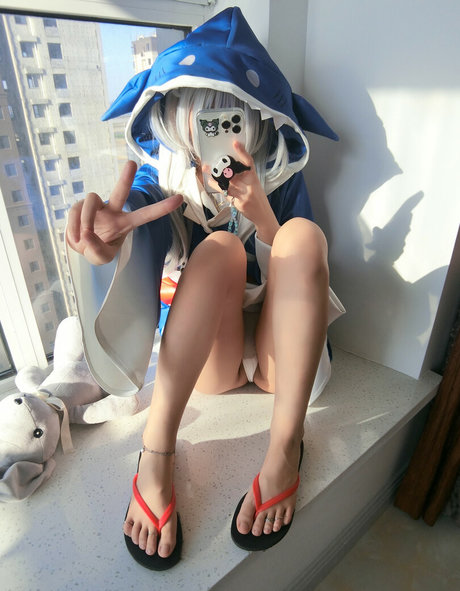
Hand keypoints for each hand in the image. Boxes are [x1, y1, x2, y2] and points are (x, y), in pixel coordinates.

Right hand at [66, 161, 182, 264]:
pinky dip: (73, 227)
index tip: (180, 198)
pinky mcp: (79, 206)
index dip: (162, 208)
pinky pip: (75, 212)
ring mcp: (96, 206)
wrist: (79, 247)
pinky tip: (75, 238)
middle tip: (132, 164)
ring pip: (91, 201)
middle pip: (120, 192)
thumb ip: (97, 250)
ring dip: (86, 220)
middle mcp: (113, 210)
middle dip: (126, 178)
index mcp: (125, 223)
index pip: (146, 215)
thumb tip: (87, 233)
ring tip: (83, 237)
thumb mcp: (101, 258)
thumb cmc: (96, 249)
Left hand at [209, 142, 279, 244]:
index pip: (249, 163)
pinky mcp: (239, 203)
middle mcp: (250, 185)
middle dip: (223, 165)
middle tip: (213, 160)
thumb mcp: (254, 186)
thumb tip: (230, 169)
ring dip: (216, 175)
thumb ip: (244, 178)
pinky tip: (211, 182)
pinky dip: (218, 186)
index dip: (242, 152)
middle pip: (235, 172)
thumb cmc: (258, 200)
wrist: (263, 216)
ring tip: (207, 169)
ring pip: (228, 182)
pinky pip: (226, 193)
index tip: (235, 143)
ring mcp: (245, 194)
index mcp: (254, 179)